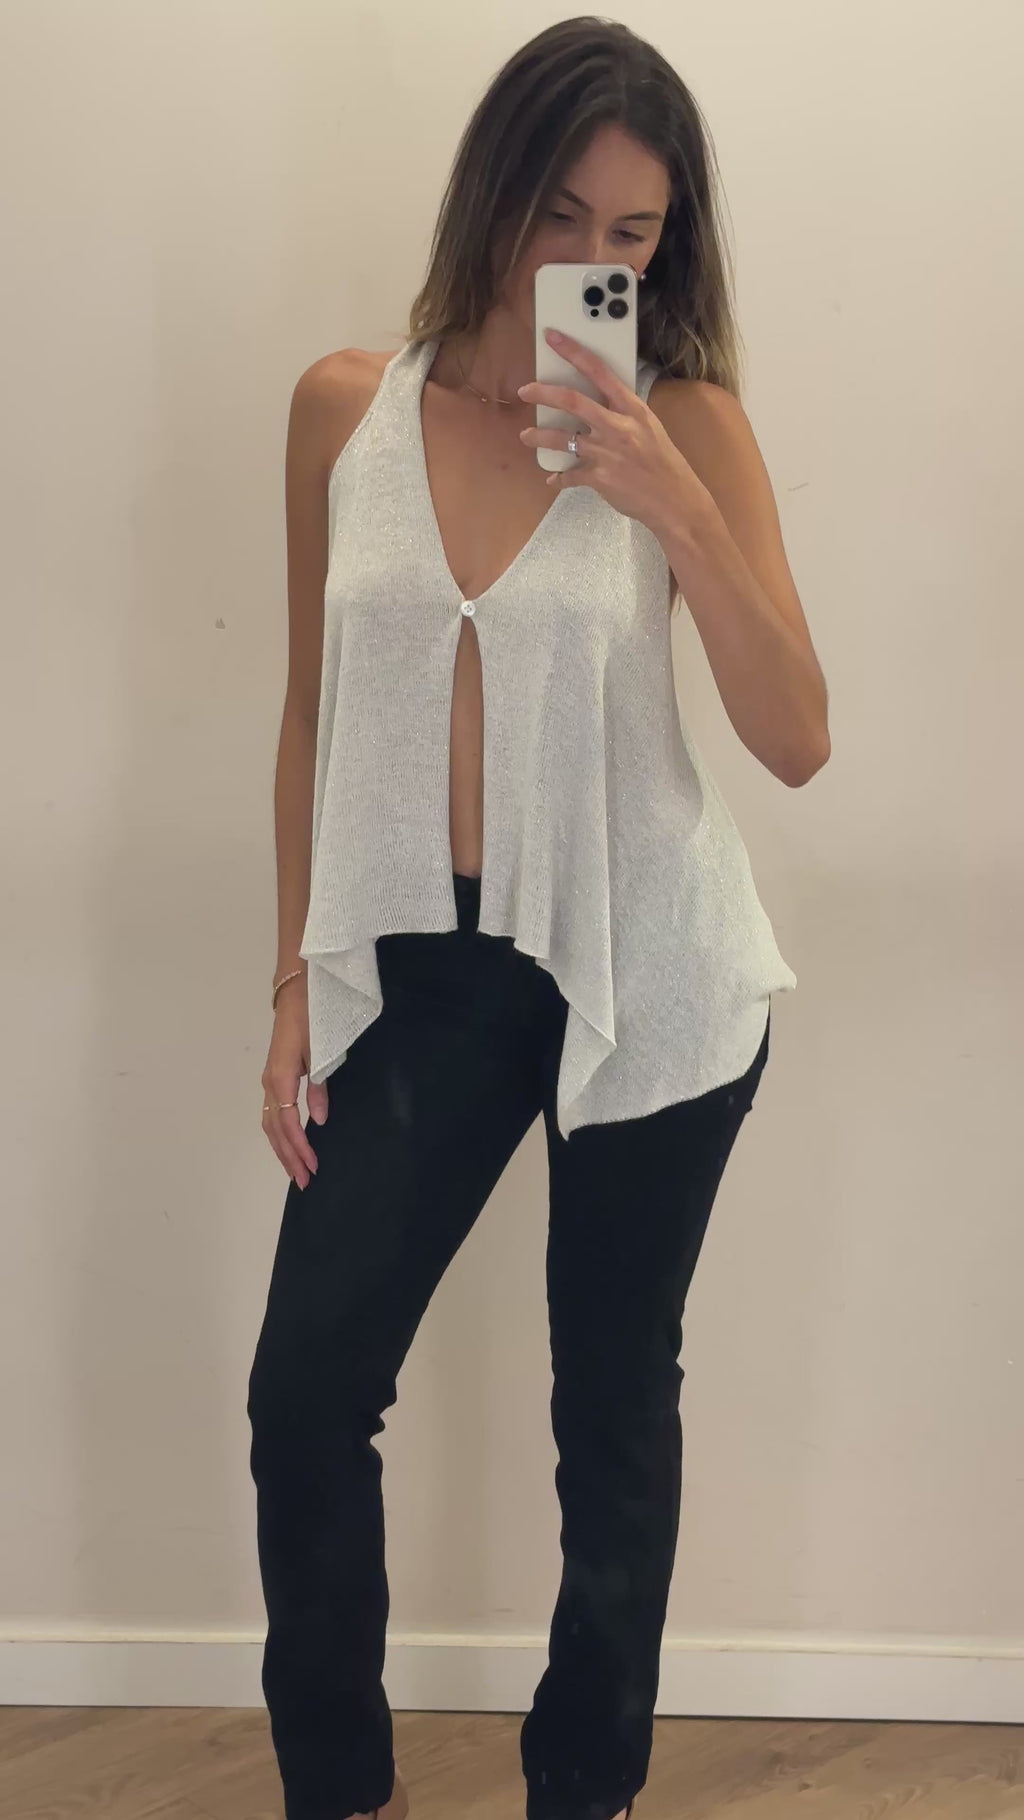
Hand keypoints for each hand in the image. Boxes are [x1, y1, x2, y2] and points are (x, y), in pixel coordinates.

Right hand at [261, 978, 327, 1188]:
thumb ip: (319, 1087)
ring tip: (295, 1171)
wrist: (296, 993)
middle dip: (288, 1157)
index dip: (300, 1148)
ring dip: (282, 1149)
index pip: (288, 1123)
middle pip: (275, 1130)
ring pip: (270, 1124)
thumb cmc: (312, 1018)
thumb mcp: (320, 1051)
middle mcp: (269, 1084)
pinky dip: (280, 1134)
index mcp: (280, 1079)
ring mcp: (268, 1081)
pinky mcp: (273, 1078)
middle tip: (304, 1182)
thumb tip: (318, 1121)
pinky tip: (289, 1144)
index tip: (313, 1167)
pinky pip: (272, 1114)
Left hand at [517, 327, 703, 531]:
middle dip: (543, 393)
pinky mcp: (599, 478)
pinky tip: (553, 478)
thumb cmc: (664, 462)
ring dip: (538, 436)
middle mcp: (616, 426)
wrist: (674, 499)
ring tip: (526, 436)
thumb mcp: (649, 427)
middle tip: (524, 391)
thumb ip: (623, 413)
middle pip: (572, 401)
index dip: (572, 352)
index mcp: (632, 409)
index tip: (552, 337)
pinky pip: (570, 476)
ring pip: (561, 439)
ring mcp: (606, 452)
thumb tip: (599, 404)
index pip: (599, 371)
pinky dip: (559, 478)